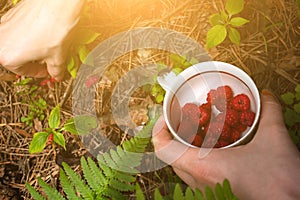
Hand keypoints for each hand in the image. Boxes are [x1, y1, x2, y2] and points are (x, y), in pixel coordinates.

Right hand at [0, 0, 84, 79]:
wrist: (57, 5)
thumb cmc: (53, 28)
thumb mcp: (57, 58)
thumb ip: (55, 70)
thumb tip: (56, 74)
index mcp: (7, 56)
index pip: (22, 71)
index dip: (38, 73)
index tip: (47, 72)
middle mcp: (1, 40)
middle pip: (17, 57)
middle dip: (34, 61)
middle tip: (48, 62)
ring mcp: (4, 25)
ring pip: (17, 44)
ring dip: (32, 49)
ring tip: (48, 48)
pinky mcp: (11, 15)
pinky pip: (19, 31)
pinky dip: (31, 36)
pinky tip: (45, 35)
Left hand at [152, 90, 299, 199]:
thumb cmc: (279, 181)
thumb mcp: (274, 139)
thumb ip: (269, 113)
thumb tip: (266, 96)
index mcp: (204, 167)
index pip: (163, 149)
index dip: (159, 131)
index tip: (165, 119)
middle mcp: (199, 182)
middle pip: (171, 158)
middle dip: (173, 137)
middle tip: (183, 122)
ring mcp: (206, 192)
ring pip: (183, 169)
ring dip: (185, 150)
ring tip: (197, 134)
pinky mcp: (216, 196)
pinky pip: (196, 177)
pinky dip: (198, 161)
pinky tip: (213, 151)